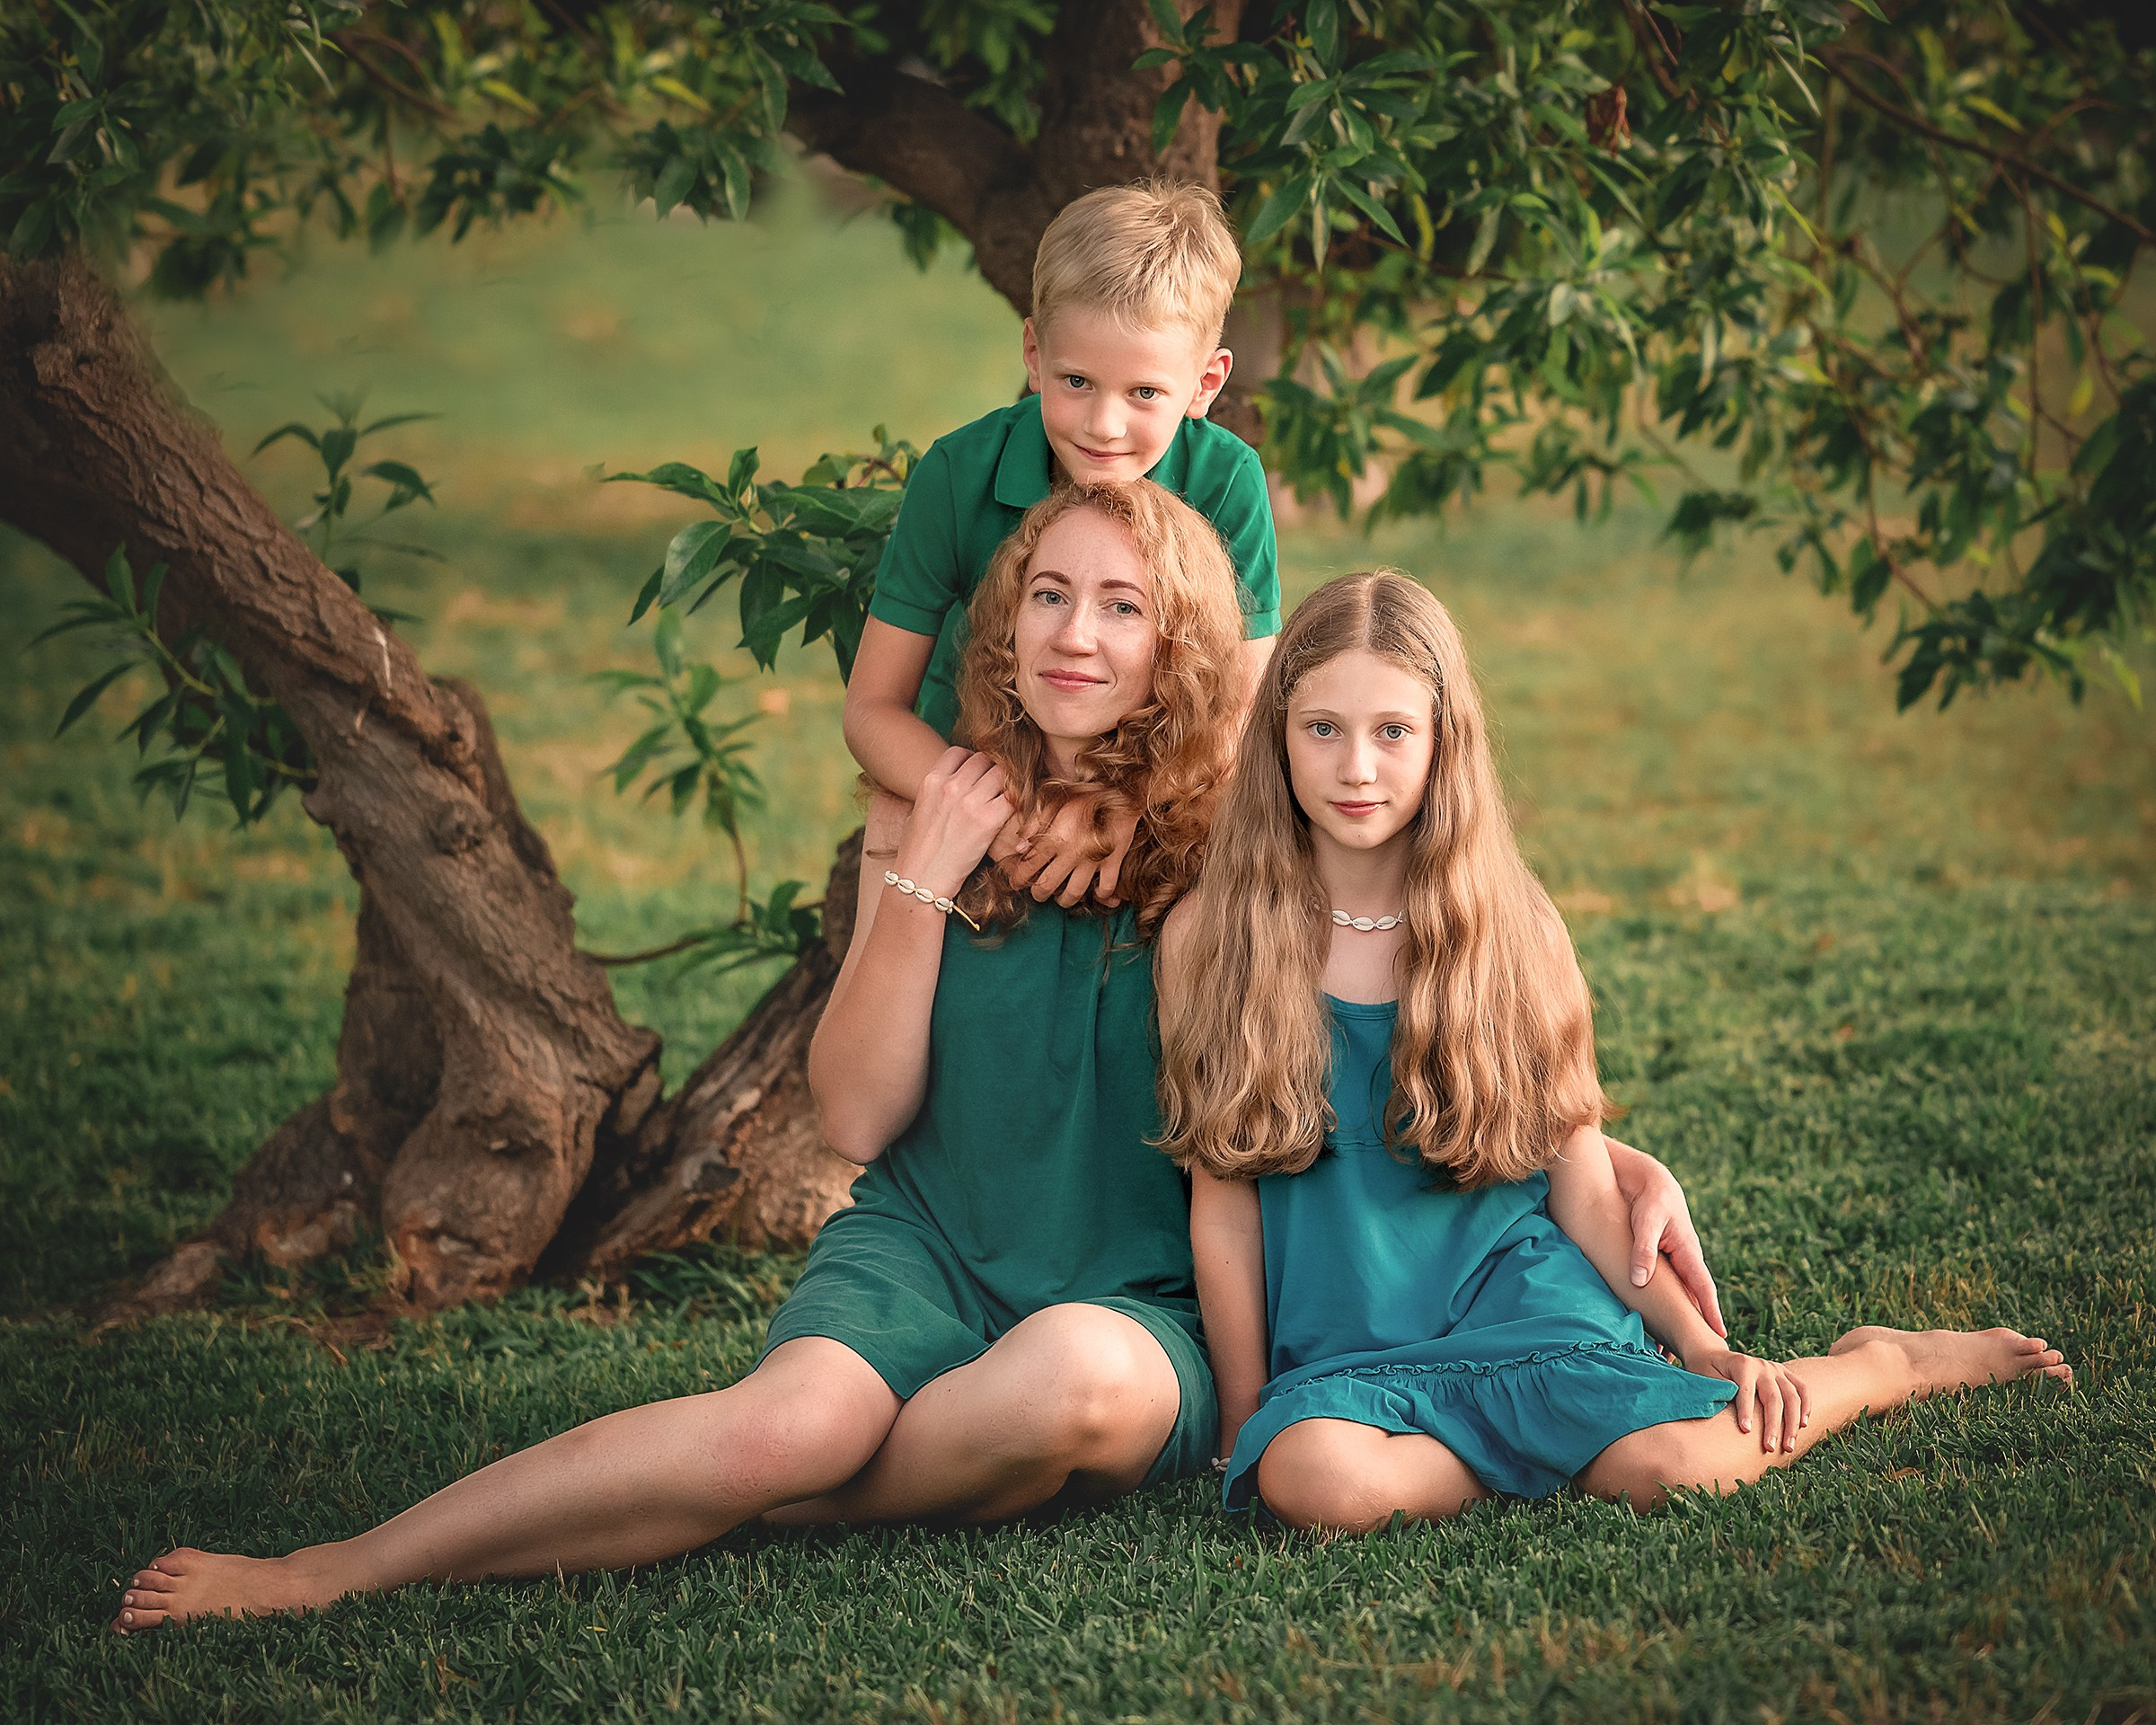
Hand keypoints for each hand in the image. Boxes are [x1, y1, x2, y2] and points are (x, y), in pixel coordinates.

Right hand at [892, 748, 1007, 899]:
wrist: (921, 879)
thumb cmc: (918, 850)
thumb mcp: (920, 810)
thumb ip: (938, 792)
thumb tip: (953, 784)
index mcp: (932, 780)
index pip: (960, 751)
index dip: (971, 761)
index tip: (975, 774)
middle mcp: (952, 786)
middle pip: (984, 759)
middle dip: (991, 771)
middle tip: (993, 789)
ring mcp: (971, 801)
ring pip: (1002, 774)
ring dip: (1006, 785)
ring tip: (1003, 801)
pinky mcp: (989, 820)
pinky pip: (1013, 798)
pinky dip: (1017, 804)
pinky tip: (1011, 816)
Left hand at [998, 791, 1137, 907]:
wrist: (1123, 792)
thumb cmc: (1086, 795)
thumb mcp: (1054, 801)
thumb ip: (1034, 823)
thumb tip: (1019, 847)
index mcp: (1055, 837)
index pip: (1029, 866)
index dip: (1018, 879)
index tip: (1015, 883)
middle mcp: (1071, 852)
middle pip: (1047, 886)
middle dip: (1038, 894)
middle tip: (1038, 893)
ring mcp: (1093, 859)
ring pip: (1074, 893)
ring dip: (1064, 900)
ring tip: (1061, 898)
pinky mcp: (1113, 861)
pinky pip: (1106, 888)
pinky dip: (1100, 894)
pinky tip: (1095, 892)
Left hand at [1607, 1136, 1725, 1337]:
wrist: (1647, 1182)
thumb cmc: (1650, 1199)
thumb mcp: (1646, 1222)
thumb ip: (1644, 1250)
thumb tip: (1640, 1282)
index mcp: (1688, 1253)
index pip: (1703, 1290)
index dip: (1710, 1313)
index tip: (1721, 1337)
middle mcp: (1685, 1262)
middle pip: (1693, 1300)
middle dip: (1698, 1326)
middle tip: (1702, 1356)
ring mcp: (1674, 1264)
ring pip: (1679, 1298)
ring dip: (1678, 1321)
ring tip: (1673, 1351)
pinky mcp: (1660, 1263)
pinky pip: (1666, 1289)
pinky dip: (1663, 1307)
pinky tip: (1654, 1325)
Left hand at [1686, 1345, 1808, 1453]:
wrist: (1714, 1355)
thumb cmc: (1706, 1371)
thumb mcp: (1705, 1379)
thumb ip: (1718, 1393)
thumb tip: (1727, 1412)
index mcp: (1742, 1365)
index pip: (1746, 1391)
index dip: (1746, 1412)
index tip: (1745, 1432)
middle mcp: (1761, 1365)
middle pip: (1773, 1398)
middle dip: (1773, 1425)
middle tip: (1769, 1448)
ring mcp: (1775, 1369)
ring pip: (1792, 1396)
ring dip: (1793, 1423)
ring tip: (1789, 1446)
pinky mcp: (1784, 1373)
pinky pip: (1802, 1389)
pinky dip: (1806, 1406)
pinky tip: (1804, 1426)